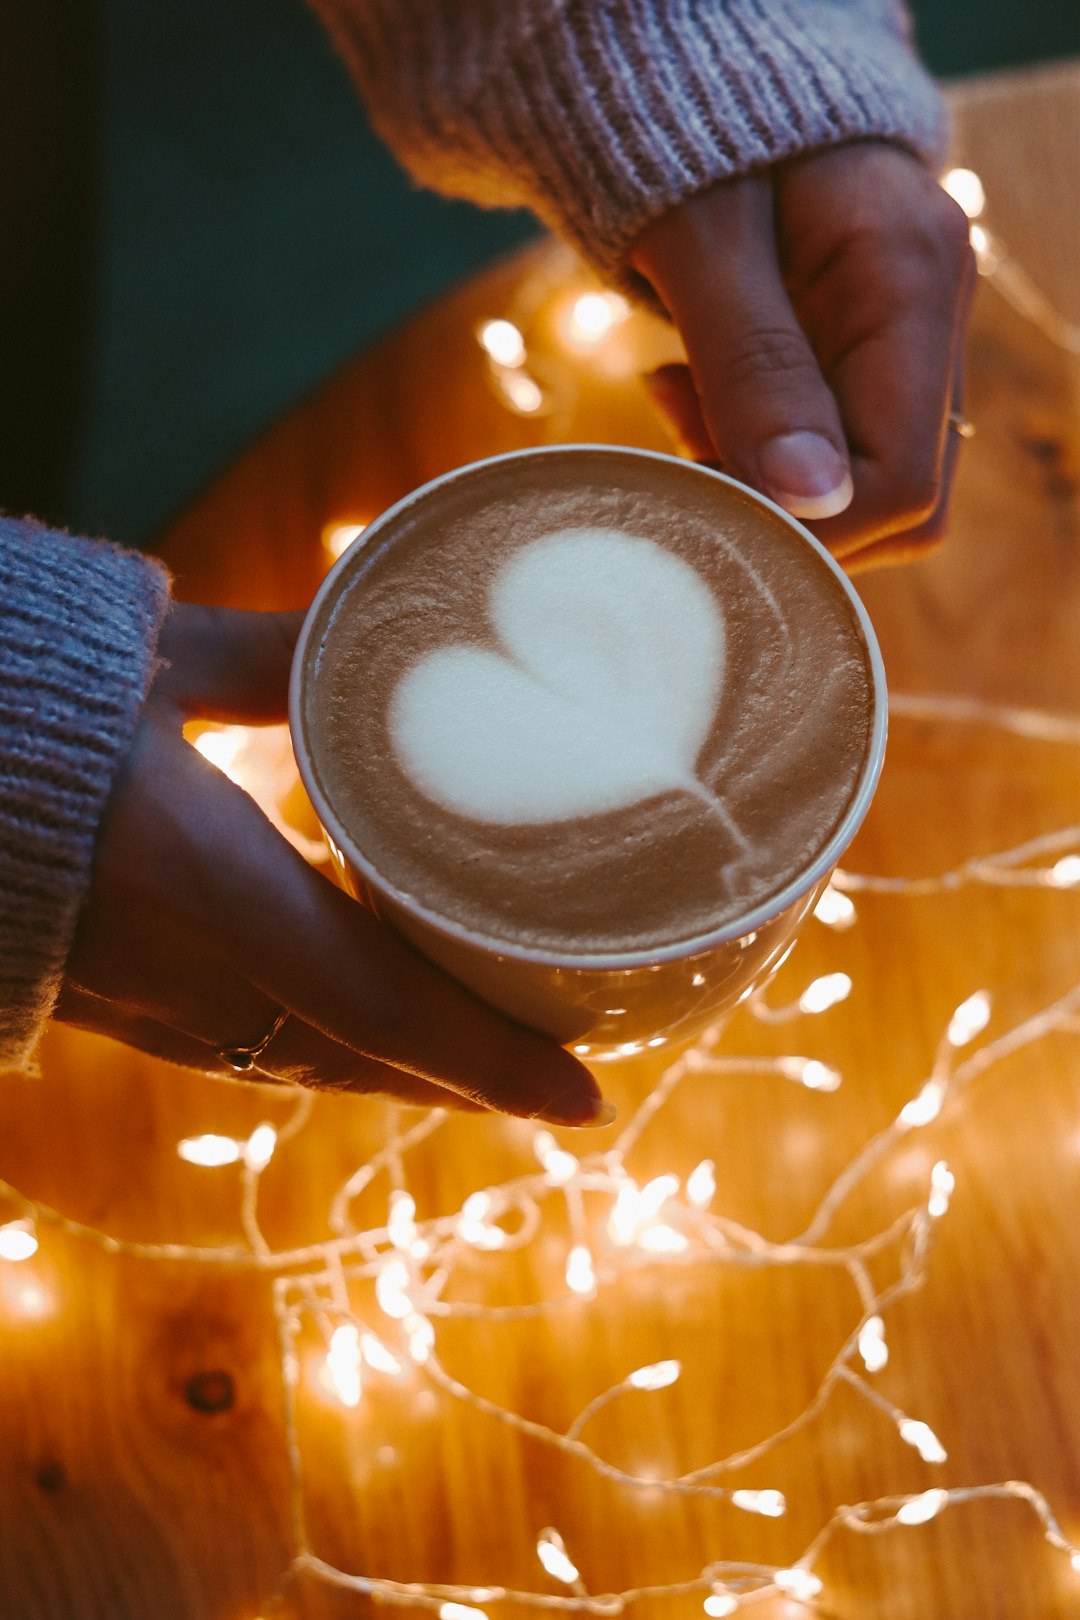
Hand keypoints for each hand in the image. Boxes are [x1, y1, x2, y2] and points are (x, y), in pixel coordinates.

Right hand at [58, 602, 606, 1124]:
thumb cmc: (0, 695)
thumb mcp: (143, 656)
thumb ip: (267, 651)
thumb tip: (368, 611)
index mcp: (205, 887)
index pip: (386, 1007)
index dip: (495, 1065)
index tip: (589, 1101)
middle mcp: (180, 974)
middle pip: (362, 1061)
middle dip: (467, 1080)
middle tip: (565, 1081)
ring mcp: (136, 1004)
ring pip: (301, 1070)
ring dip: (399, 1076)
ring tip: (483, 1066)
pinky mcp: (103, 1002)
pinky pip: (239, 1057)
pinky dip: (322, 1058)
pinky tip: (354, 1038)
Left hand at [632, 142, 975, 567]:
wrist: (688, 62)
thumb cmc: (687, 130)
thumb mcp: (702, 243)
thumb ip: (755, 366)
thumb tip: (809, 499)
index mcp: (910, 281)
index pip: (899, 481)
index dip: (804, 525)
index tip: (703, 501)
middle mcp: (930, 317)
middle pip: (899, 504)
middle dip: (787, 512)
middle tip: (680, 446)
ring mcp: (903, 339)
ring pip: (868, 489)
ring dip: (767, 485)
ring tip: (677, 401)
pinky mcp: (862, 351)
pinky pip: (835, 448)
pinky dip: (758, 452)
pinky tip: (691, 393)